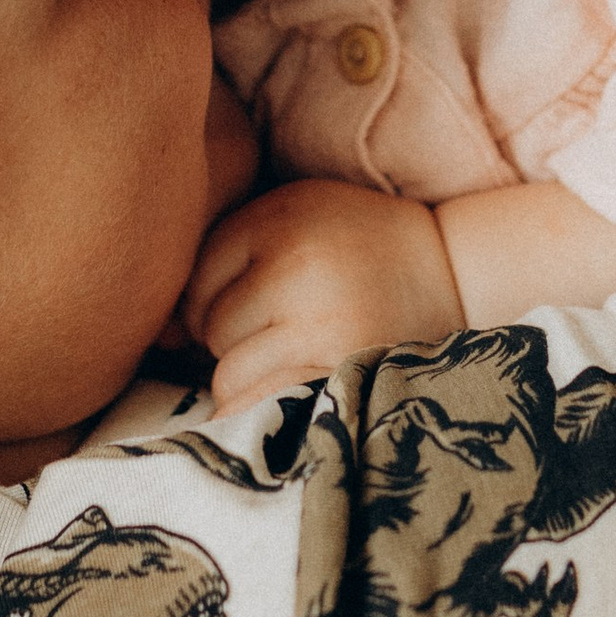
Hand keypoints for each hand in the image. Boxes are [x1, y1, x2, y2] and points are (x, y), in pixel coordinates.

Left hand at [181, 180, 460, 411]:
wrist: (452, 267)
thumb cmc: (358, 242)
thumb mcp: (297, 212)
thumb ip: (230, 249)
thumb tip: (163, 333)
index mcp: (280, 216)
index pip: (198, 277)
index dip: (208, 302)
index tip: (242, 306)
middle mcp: (295, 264)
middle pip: (210, 327)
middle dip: (227, 339)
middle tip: (271, 330)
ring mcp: (318, 320)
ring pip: (228, 372)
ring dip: (245, 375)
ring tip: (286, 354)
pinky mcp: (339, 366)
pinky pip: (264, 403)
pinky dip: (265, 404)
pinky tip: (291, 382)